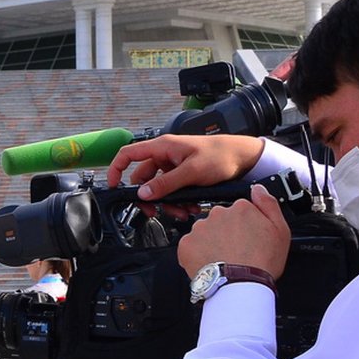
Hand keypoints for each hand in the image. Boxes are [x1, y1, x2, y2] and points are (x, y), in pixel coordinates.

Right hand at [107, 134, 265, 200]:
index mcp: (163, 147)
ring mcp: (174, 166)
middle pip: (143, 178)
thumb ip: (166, 184)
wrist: (245, 157)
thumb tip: (142, 194)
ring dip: (167, 202)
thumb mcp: (192, 171)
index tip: (113, 186)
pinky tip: (191, 208)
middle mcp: (165, 155)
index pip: (128, 154)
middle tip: (154, 212)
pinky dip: (179, 201)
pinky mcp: (184, 175)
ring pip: (159, 188)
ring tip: (182, 212)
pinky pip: (173, 190)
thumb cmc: (221, 156)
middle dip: (150, 197)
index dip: (116, 168)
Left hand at [177, 186, 291, 279]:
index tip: (246, 238)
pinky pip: (190, 246)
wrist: (240, 286)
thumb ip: (268, 204)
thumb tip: (258, 189)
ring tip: (222, 259)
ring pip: (204, 232)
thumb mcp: (280, 230)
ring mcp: (200, 229)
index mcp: (240, 208)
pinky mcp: (186, 244)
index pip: (239, 211)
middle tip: (234, 251)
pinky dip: (197, 254)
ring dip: (210, 242)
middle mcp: (218, 214)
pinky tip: (210, 263)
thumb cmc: (261, 262)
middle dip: (225, 233)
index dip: (243, 226)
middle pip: (220, 220)